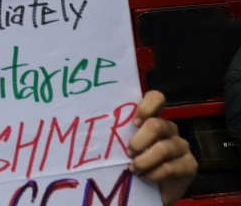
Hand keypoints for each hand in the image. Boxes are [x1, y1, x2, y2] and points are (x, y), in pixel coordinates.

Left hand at [128, 91, 196, 205]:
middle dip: (138, 141)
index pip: (156, 98)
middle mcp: (170, 129)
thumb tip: (99, 130)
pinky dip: (153, 174)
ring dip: (143, 161)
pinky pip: (169, 167)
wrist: (154, 191)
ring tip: (133, 169)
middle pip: (156, 125)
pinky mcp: (190, 165)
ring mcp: (182, 147)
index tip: (134, 123)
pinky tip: (145, 178)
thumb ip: (122, 135)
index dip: (145, 107)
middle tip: (128, 153)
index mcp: (154, 120)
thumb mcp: (127, 147)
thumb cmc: (136, 164)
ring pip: (163, 149)